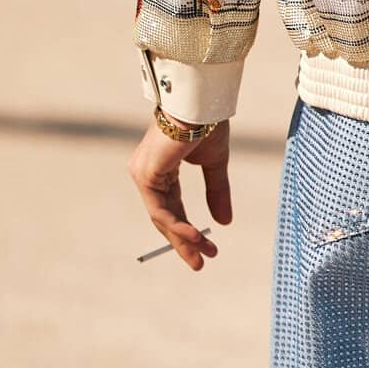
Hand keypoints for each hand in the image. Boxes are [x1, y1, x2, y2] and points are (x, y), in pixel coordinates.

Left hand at [128, 119, 231, 270]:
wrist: (202, 104)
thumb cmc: (206, 125)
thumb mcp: (215, 164)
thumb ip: (216, 192)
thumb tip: (225, 223)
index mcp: (161, 170)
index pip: (172, 208)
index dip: (189, 231)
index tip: (208, 250)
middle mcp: (147, 174)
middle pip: (165, 217)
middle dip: (185, 242)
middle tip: (202, 262)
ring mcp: (143, 175)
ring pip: (162, 217)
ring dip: (183, 239)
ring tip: (202, 255)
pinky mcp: (145, 175)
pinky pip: (161, 210)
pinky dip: (178, 226)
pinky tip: (195, 236)